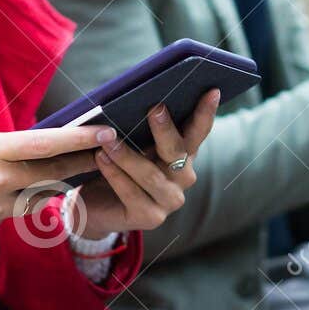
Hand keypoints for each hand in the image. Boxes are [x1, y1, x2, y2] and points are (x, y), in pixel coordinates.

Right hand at [0, 125, 113, 257]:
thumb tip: (13, 152)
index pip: (43, 143)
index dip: (78, 138)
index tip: (105, 131)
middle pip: (51, 172)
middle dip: (82, 163)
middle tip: (108, 153)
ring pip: (34, 197)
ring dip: (49, 187)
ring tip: (63, 176)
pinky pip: (8, 215)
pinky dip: (9, 205)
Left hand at [70, 90, 220, 239]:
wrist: (96, 207)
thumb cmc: (116, 167)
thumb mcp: (132, 144)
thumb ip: (141, 127)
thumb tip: (140, 96)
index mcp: (183, 156)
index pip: (198, 131)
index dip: (206, 113)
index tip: (212, 91)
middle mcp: (183, 178)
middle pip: (177, 151)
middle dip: (165, 129)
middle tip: (155, 108)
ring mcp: (169, 200)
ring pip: (150, 175)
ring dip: (127, 155)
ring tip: (107, 139)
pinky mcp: (150, 218)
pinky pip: (131, 193)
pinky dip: (115, 174)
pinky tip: (101, 159)